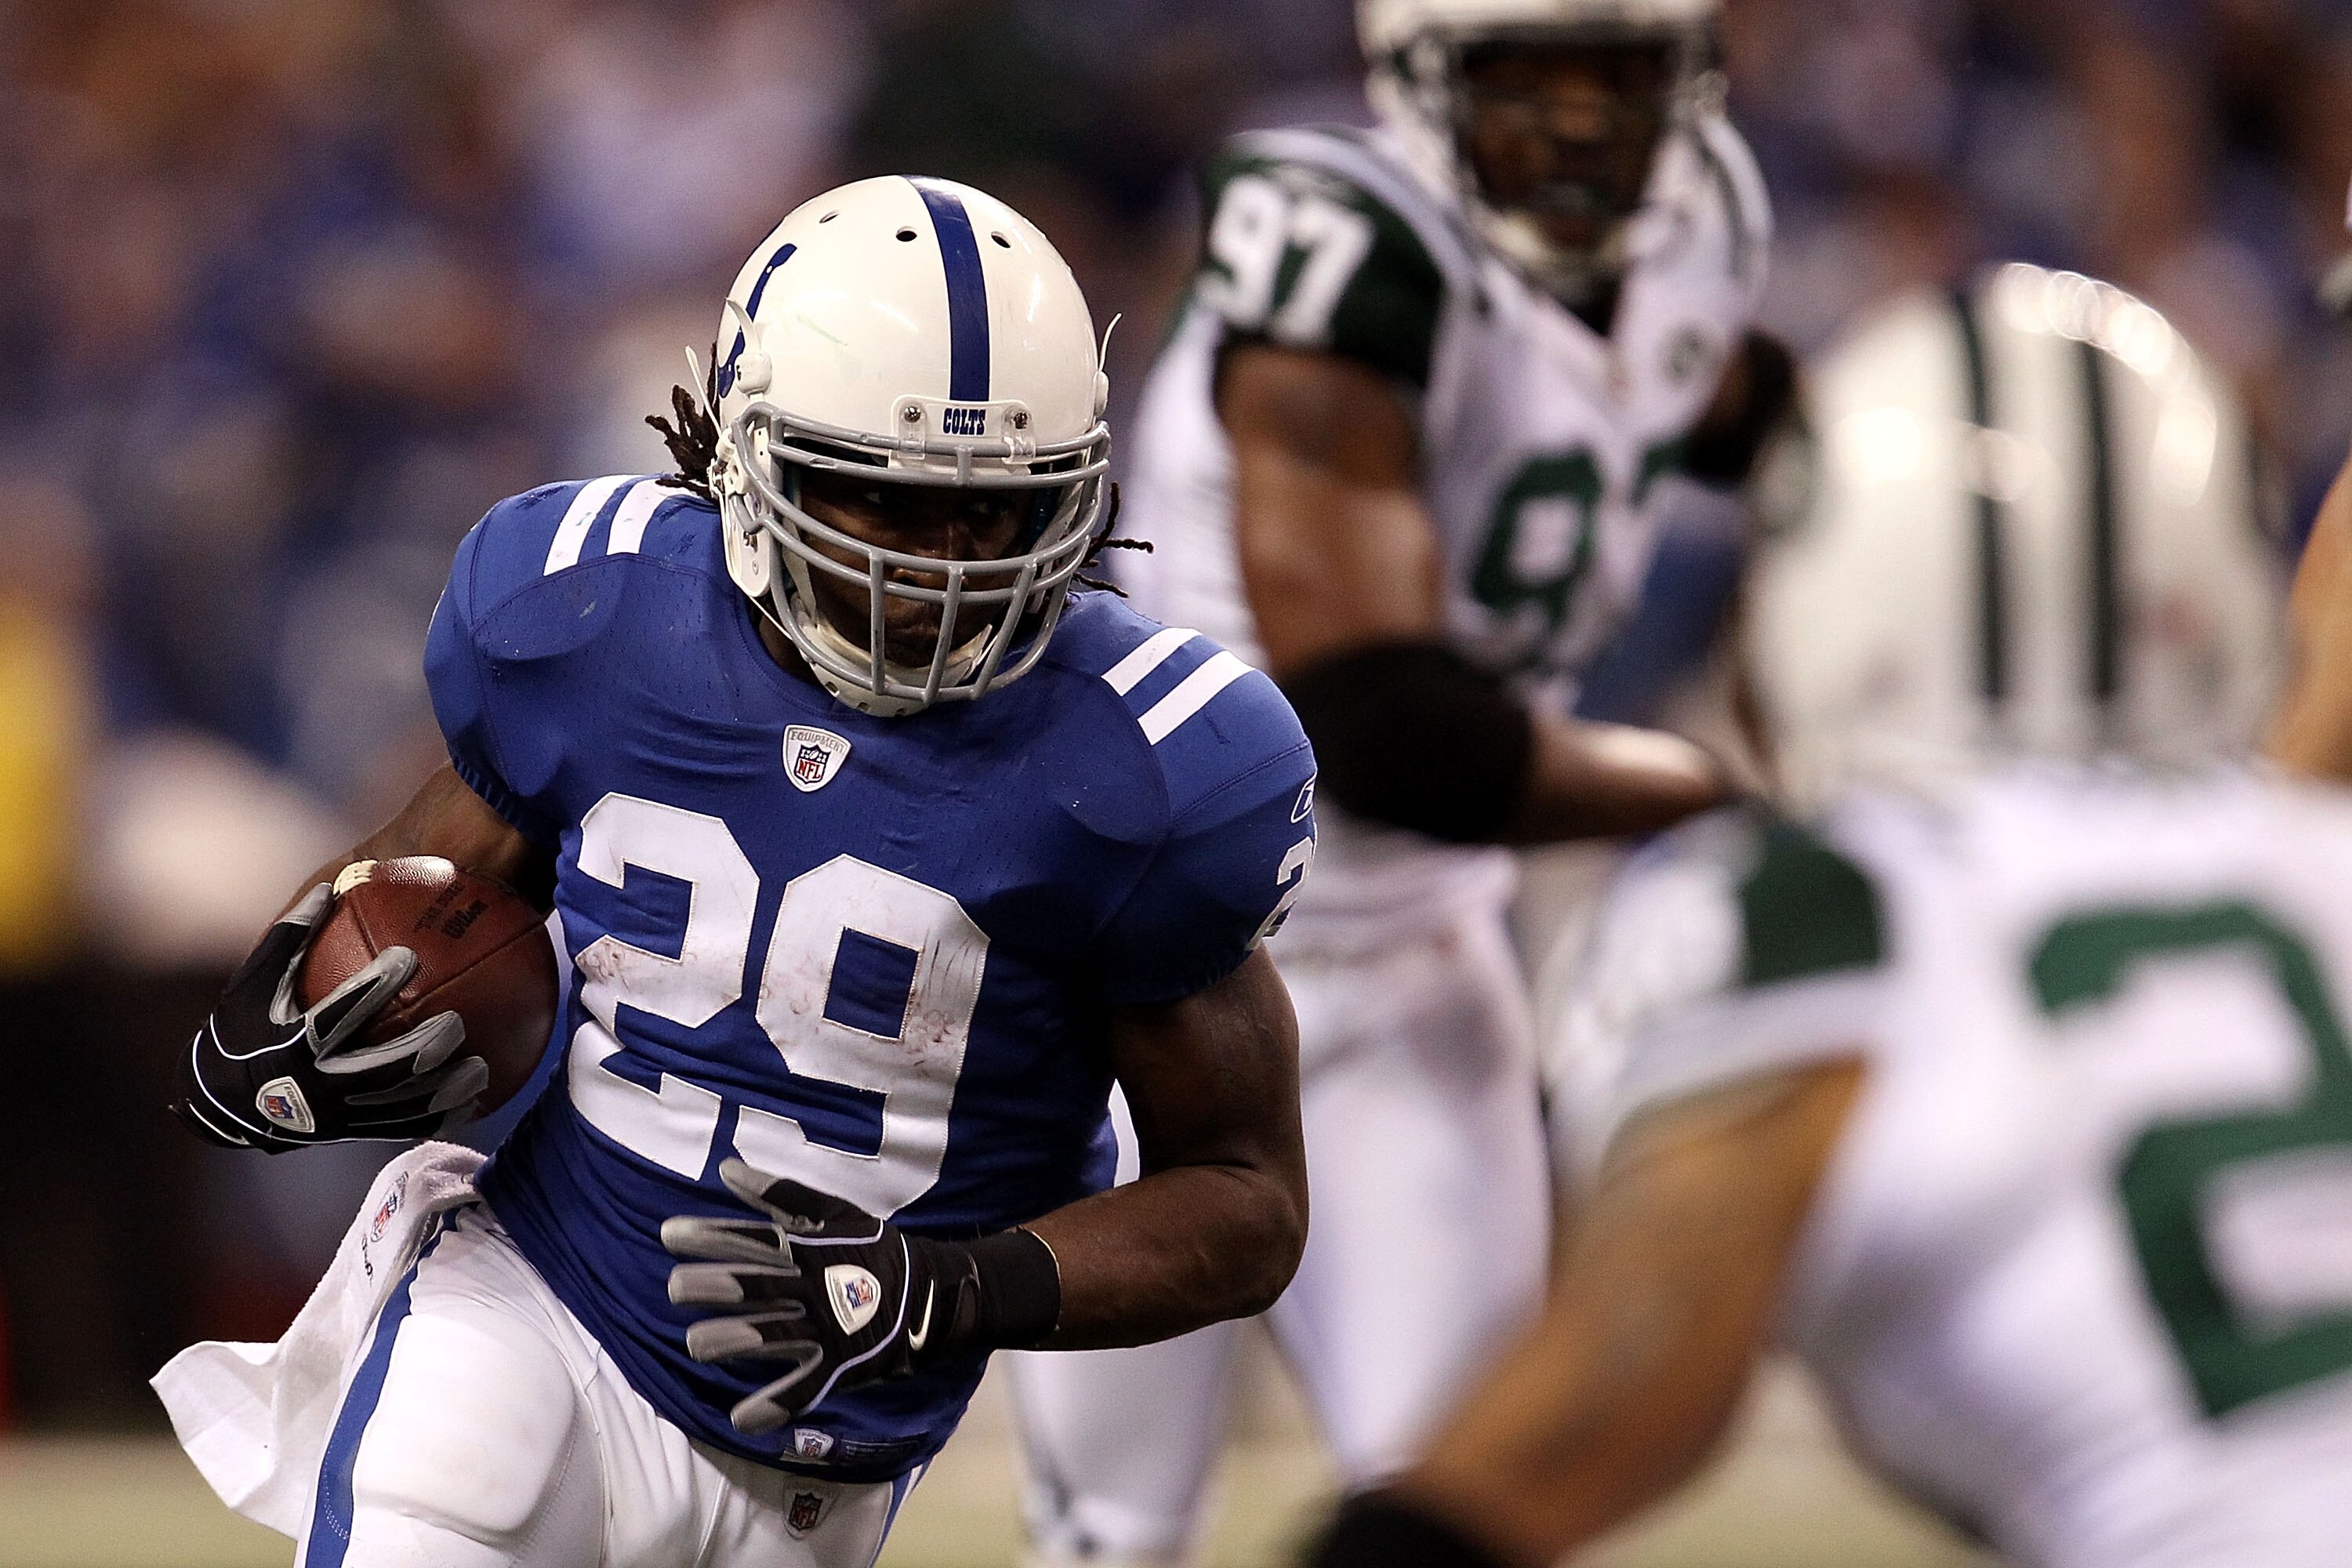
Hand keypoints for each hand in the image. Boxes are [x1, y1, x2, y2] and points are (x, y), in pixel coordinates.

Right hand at [174, 884, 487, 1151]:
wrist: (221, 1104)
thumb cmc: (241, 1031)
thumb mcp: (253, 985)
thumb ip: (289, 939)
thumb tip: (328, 886)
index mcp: (293, 1047)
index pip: (337, 1015)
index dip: (371, 988)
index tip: (406, 957)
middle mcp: (318, 1088)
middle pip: (380, 1071)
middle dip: (422, 1048)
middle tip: (457, 1023)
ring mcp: (337, 1117)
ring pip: (398, 1108)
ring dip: (443, 1091)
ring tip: (483, 1071)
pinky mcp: (350, 1132)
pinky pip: (401, 1129)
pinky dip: (438, 1118)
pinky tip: (474, 1104)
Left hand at [664, 1159, 1059, 1434]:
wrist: (935, 1294)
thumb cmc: (878, 1250)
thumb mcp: (837, 1213)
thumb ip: (783, 1194)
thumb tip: (728, 1168)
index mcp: (809, 1248)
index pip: (751, 1238)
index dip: (710, 1235)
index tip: (667, 1234)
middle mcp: (812, 1286)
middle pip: (754, 1285)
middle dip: (711, 1285)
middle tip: (675, 1288)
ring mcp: (827, 1328)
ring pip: (771, 1335)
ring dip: (730, 1340)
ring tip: (695, 1345)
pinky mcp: (842, 1365)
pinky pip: (805, 1389)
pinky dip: (775, 1405)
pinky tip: (741, 1418)